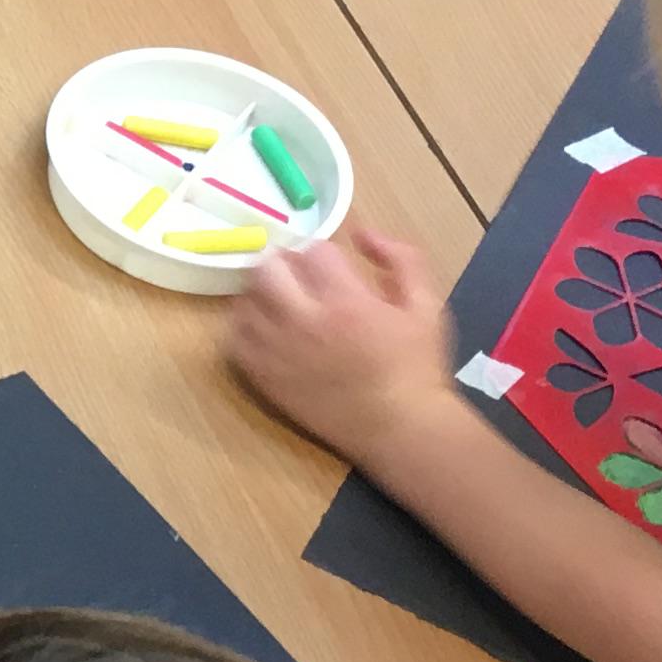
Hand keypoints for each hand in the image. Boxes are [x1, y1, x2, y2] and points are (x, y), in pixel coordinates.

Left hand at [230, 228, 464, 468]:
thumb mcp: (427, 305)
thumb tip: (361, 234)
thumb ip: (400, 259)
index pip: (312, 251)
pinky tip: (267, 330)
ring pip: (245, 301)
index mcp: (346, 301)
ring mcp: (278, 352)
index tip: (332, 267)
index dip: (322, 253)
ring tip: (283, 302)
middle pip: (267, 269)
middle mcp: (304, 322)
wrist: (400, 428)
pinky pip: (234, 339)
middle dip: (283, 264)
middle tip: (298, 276)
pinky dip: (245, 327)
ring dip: (262, 293)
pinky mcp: (264, 378)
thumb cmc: (417, 366)